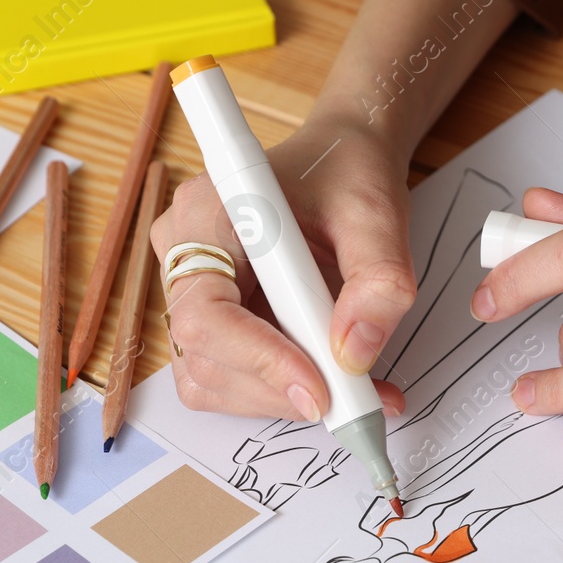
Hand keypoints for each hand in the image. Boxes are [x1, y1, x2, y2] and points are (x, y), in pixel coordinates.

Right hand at [149, 114, 412, 420]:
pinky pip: (231, 379)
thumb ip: (378, 279)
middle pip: (205, 357)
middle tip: (357, 399)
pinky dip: (283, 393)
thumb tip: (356, 354)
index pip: (205, 312)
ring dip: (283, 400)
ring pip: (213, 380)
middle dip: (280, 390)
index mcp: (206, 213)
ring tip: (358, 391)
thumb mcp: (377, 213)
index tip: (319, 388)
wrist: (341, 163)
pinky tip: (337, 383)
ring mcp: (193, 291)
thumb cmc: (347, 173)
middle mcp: (184, 254)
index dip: (258, 359)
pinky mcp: (214, 320)